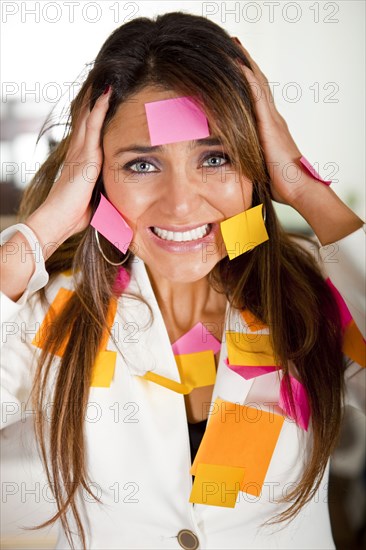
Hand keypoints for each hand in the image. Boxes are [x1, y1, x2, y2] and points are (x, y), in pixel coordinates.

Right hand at [27, 85, 111, 247]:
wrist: (58, 220)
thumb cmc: (74, 215)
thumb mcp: (93, 200)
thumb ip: (102, 191)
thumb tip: (113, 198)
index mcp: (81, 162)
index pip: (89, 133)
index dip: (95, 116)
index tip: (103, 101)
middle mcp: (79, 152)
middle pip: (87, 119)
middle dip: (94, 100)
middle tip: (104, 79)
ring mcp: (81, 152)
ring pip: (89, 117)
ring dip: (98, 98)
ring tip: (107, 78)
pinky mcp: (85, 156)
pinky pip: (93, 126)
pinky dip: (100, 109)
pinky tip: (107, 94)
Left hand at [232, 38, 307, 205]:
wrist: (297, 188)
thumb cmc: (281, 183)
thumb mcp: (259, 166)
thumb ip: (249, 157)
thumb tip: (232, 162)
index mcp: (270, 128)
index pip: (256, 98)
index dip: (248, 80)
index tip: (237, 66)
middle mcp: (273, 119)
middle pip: (258, 85)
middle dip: (246, 65)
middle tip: (234, 46)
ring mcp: (272, 120)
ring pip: (258, 85)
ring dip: (246, 65)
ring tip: (235, 46)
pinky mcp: (270, 125)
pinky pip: (258, 97)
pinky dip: (249, 80)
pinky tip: (240, 65)